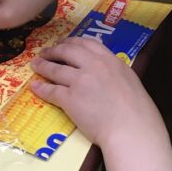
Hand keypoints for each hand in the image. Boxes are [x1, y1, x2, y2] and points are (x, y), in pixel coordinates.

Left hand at [29, 37, 164, 152]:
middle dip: (53, 50)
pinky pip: (51, 91)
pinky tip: (35, 87)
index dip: (71, 42)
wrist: (131, 129)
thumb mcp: (129, 80)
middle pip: (67, 51)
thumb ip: (115, 71)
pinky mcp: (70, 98)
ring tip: (35, 65)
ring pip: (55, 69)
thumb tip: (106, 71)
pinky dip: (40, 88)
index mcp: (111, 60)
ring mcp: (81, 81)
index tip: (63, 43)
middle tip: (45, 52)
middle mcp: (94, 66)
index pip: (87, 43)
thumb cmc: (136, 111)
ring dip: (42, 65)